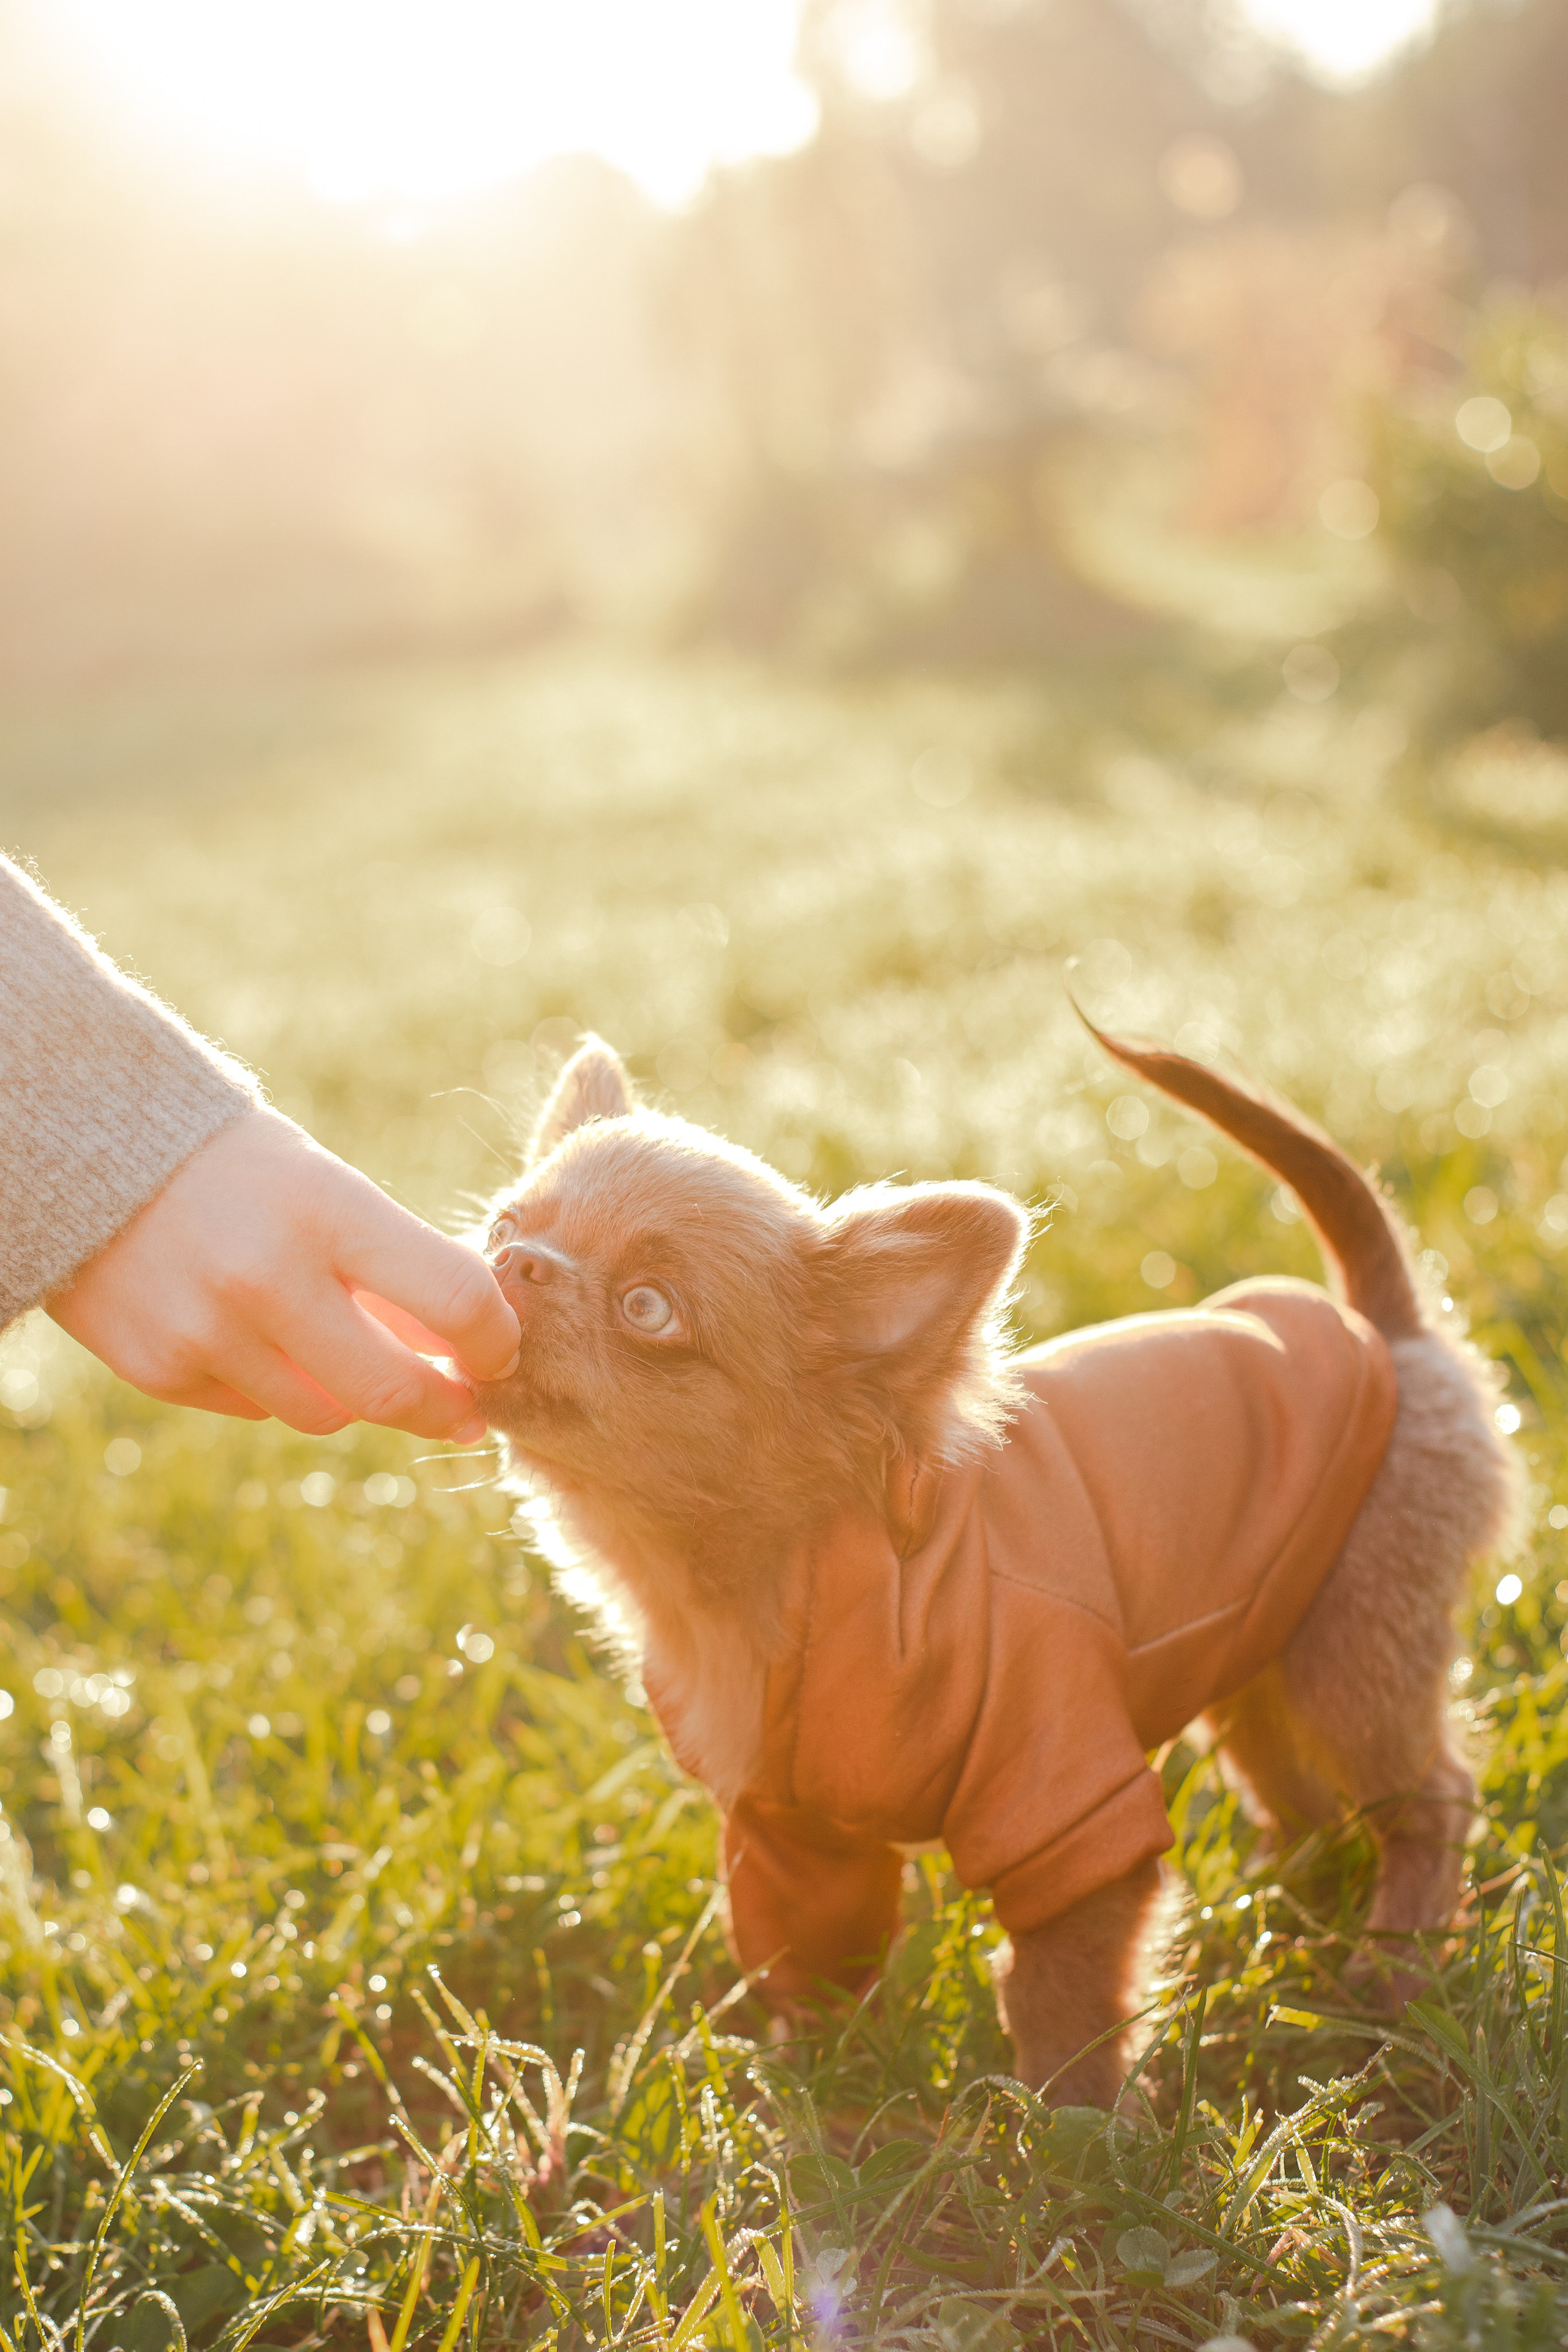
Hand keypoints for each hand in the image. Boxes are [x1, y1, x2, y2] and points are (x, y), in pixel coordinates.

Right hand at [48, 1108, 519, 1441]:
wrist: (83, 1149)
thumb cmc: (239, 1167)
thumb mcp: (326, 1187)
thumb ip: (394, 1266)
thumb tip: (463, 1351)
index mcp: (326, 1208)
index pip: (454, 1298)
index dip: (494, 1340)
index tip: (499, 1353)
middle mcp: (266, 1276)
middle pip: (394, 1389)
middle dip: (446, 1408)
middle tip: (466, 1412)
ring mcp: (206, 1332)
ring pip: (325, 1413)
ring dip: (356, 1397)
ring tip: (355, 1360)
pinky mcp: (160, 1369)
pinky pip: (256, 1408)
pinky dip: (276, 1386)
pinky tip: (259, 1340)